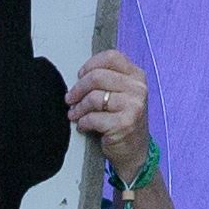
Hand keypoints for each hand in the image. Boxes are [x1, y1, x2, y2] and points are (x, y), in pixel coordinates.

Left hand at [68, 51, 153, 171]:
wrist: (135, 151)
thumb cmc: (123, 120)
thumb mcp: (122, 94)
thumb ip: (108, 80)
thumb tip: (80, 76)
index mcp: (137, 76)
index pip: (111, 57)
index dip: (91, 64)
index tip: (80, 75)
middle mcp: (138, 89)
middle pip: (98, 76)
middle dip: (78, 88)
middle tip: (70, 98)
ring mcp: (134, 106)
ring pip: (94, 98)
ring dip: (79, 108)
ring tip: (75, 114)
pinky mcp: (125, 124)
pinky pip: (93, 118)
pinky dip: (83, 122)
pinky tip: (83, 126)